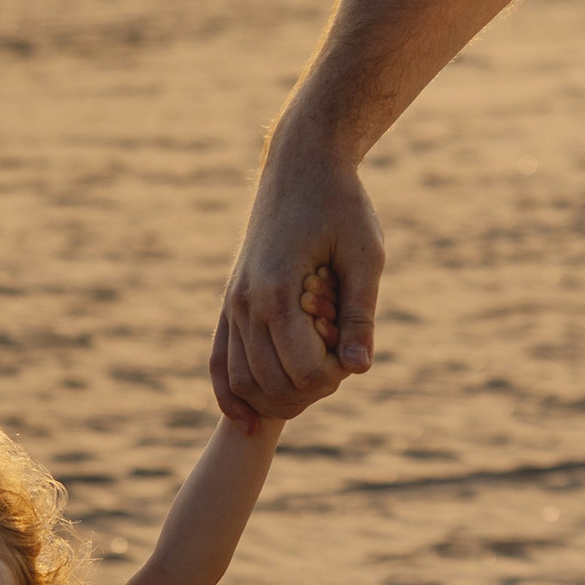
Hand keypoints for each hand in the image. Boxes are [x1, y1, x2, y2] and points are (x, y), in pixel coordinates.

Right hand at [213, 134, 383, 428]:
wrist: (300, 164)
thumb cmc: (341, 204)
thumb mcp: (366, 255)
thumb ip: (360, 315)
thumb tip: (360, 369)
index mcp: (278, 292)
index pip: (304, 371)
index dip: (336, 376)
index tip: (355, 353)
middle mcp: (245, 303)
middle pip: (273, 384)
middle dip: (311, 389)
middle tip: (339, 365)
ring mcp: (231, 304)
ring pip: (242, 381)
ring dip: (277, 398)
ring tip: (312, 384)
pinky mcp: (228, 302)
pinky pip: (218, 362)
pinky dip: (231, 396)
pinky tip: (247, 421)